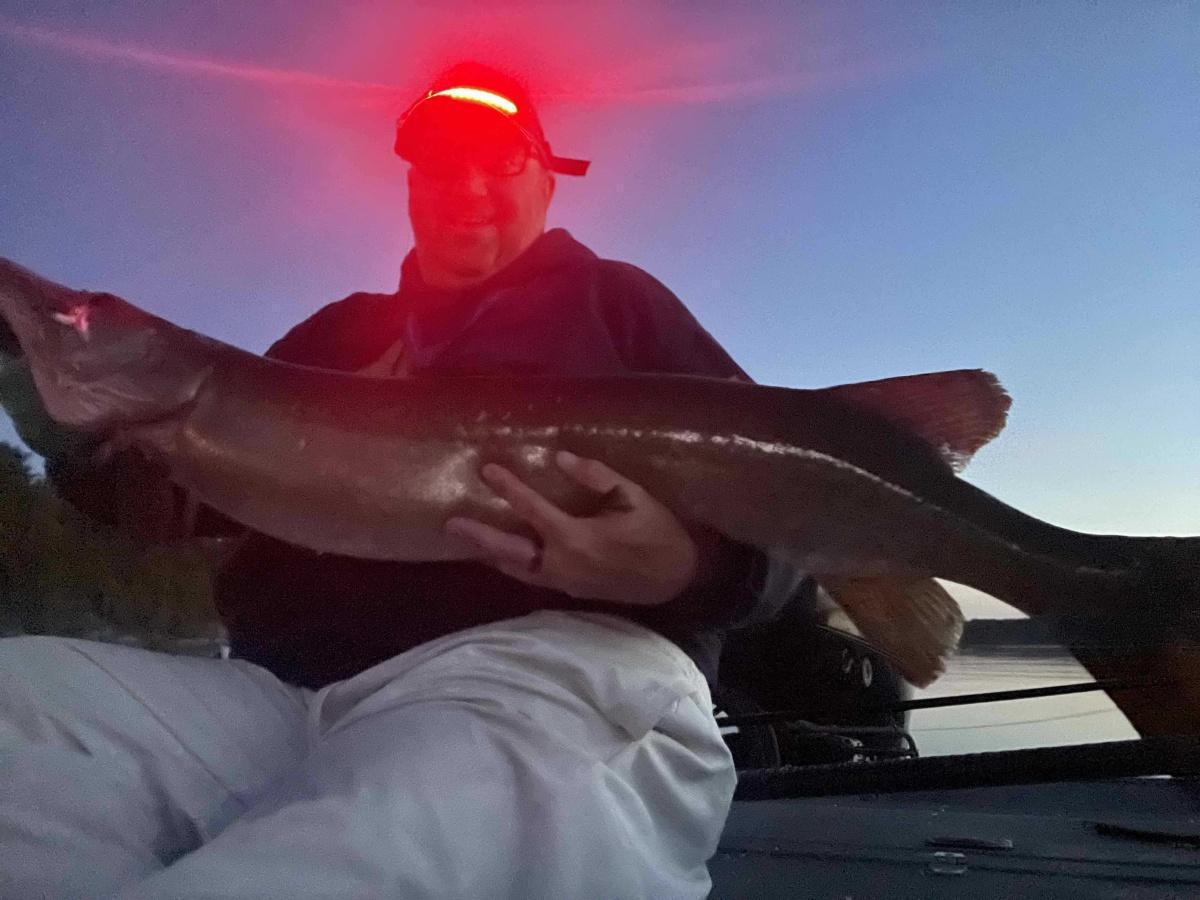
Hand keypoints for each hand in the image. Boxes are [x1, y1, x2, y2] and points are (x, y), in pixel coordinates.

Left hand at [444, 450, 715, 604]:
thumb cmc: (658, 533)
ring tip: (467, 541)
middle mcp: (562, 565)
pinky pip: (532, 577)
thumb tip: (561, 459)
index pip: (532, 510)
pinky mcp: (570, 591)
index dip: (508, 488)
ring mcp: (564, 582)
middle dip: (479, 536)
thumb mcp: (633, 497)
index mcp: (576, 538)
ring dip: (491, 554)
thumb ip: (596, 477)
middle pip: (510, 552)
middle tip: (451, 524)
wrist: (677, 578)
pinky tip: (500, 556)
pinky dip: (512, 566)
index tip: (488, 470)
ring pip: (517, 570)